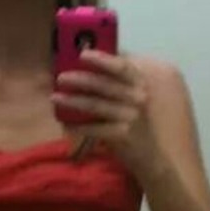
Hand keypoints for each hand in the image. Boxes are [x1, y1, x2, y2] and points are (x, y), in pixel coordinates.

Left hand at [52, 51, 164, 180]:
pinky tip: (66, 125)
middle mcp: (138, 97)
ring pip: (96, 105)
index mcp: (141, 84)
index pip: (122, 67)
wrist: (154, 156)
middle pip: (104, 84)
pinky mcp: (122, 135)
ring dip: (73, 100)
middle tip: (61, 77)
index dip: (102, 59)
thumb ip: (123, 82)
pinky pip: (95, 129)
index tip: (83, 54)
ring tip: (55, 97)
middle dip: (80, 79)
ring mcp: (130, 117)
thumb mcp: (140, 98)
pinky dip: (79, 127)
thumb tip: (100, 63)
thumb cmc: (142, 123)